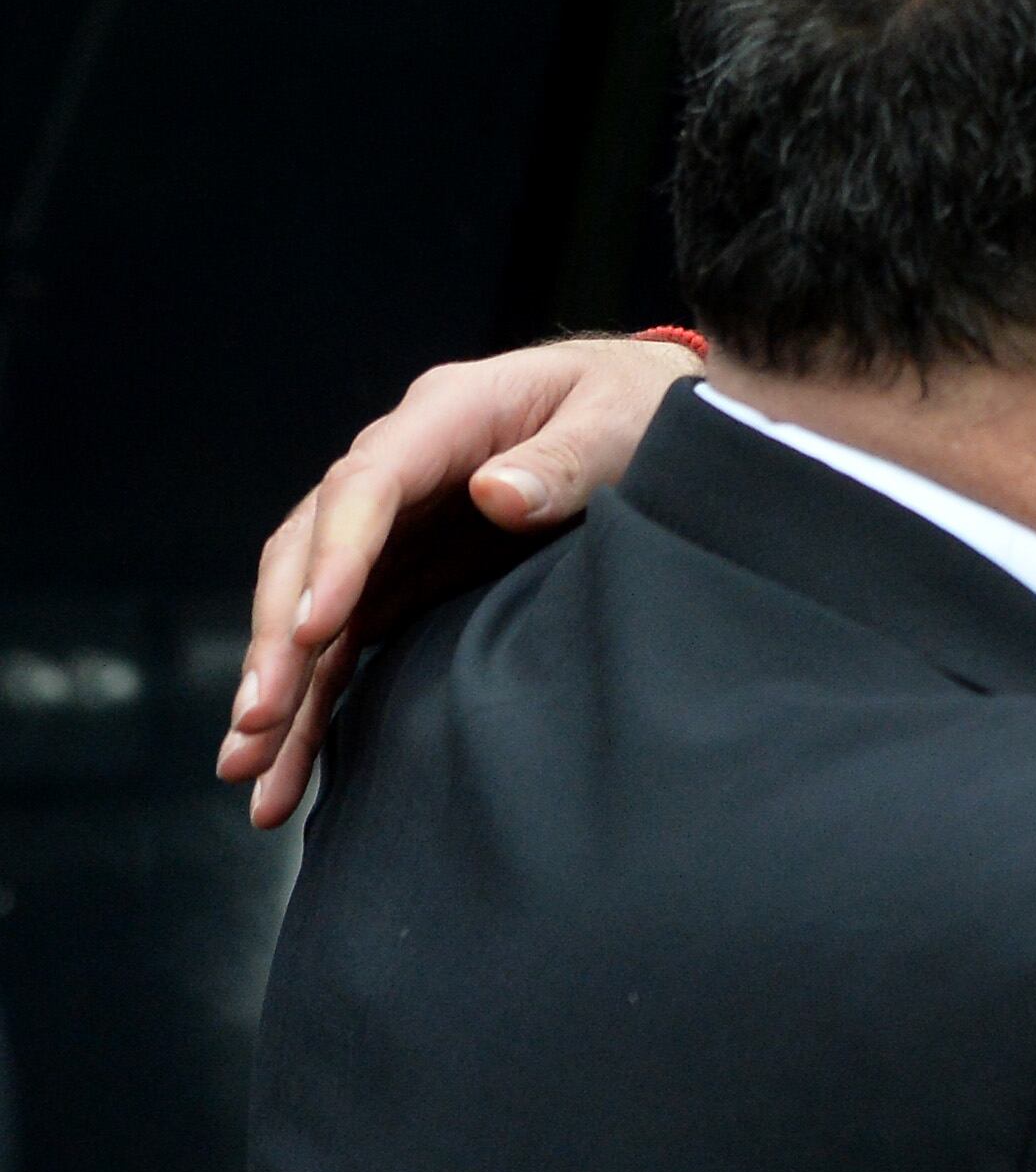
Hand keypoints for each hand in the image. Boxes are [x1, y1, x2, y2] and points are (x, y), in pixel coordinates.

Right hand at [217, 337, 696, 827]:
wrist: (650, 410)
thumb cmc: (637, 406)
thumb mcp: (620, 418)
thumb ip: (566, 458)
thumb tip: (498, 495)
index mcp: (447, 415)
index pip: (366, 485)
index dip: (336, 557)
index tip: (318, 630)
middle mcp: (402, 467)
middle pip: (310, 548)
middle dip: (280, 636)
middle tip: (259, 720)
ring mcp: (395, 522)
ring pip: (311, 602)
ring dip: (279, 682)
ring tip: (248, 766)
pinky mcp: (405, 570)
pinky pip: (344, 634)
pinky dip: (313, 692)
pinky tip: (284, 754)